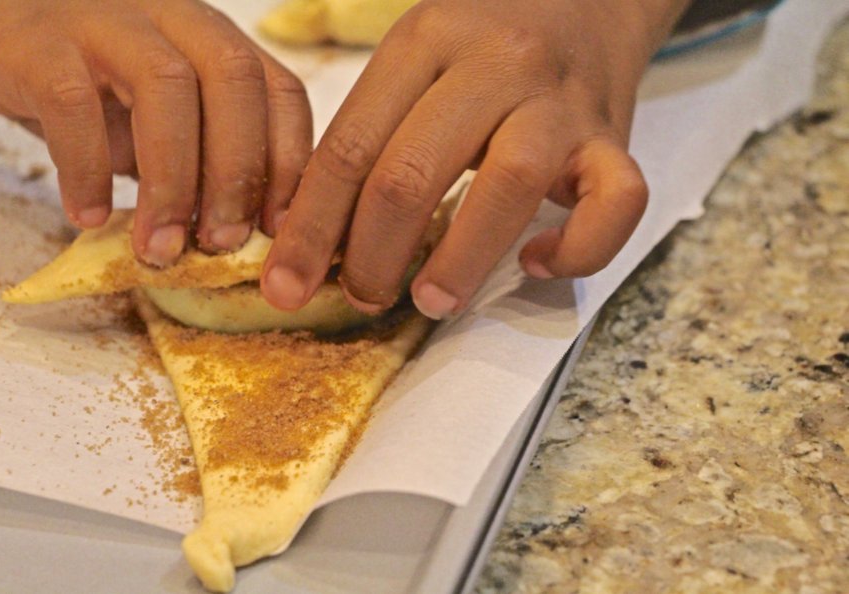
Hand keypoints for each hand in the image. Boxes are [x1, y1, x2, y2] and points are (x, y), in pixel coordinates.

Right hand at [0, 0, 311, 265]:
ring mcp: (105, 21)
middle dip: (238, 173)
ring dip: (172, 180)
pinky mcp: (38, 41)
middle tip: (222, 244)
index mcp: (212, 40)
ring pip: (165, 86)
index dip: (291, 162)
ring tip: (158, 245)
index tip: (281, 228)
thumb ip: (200, 158)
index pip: (279, 89)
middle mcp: (171, 17)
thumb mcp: (160, 119)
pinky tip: (89, 215)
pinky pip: (72, 103)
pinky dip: (86, 168)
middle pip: (234, 81)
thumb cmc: (89, 85)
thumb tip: (242, 235)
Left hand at [261, 0, 688, 317]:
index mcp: (425, 39)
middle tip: (360, 296)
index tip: (288, 283)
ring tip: (430, 301)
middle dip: (371, 254)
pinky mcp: (613, 138)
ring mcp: (561, 100)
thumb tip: (316, 238)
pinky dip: (577, 249)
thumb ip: (370, 136)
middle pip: (413, 171)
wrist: (585, 0)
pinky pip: (614, 202)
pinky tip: (537, 263)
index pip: (350, 146)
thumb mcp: (415, 65)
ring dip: (458, 260)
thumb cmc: (483, 49)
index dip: (310, 227)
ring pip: (508, 185)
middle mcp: (495, 62)